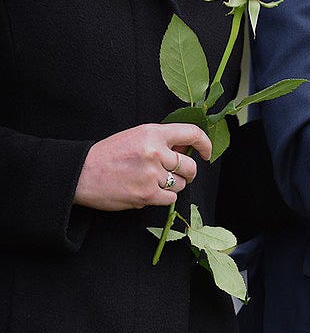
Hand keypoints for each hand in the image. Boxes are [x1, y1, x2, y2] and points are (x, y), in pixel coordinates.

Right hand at [74, 123, 212, 210]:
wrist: (80, 174)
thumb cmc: (107, 156)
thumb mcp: (134, 137)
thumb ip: (161, 142)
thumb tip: (187, 150)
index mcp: (152, 133)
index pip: (191, 133)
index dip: (204, 144)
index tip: (206, 153)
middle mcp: (155, 151)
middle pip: (190, 166)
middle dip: (186, 173)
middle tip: (172, 174)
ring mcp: (152, 174)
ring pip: (181, 184)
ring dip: (171, 186)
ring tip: (149, 181)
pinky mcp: (148, 194)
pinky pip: (171, 198)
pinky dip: (162, 198)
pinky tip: (145, 191)